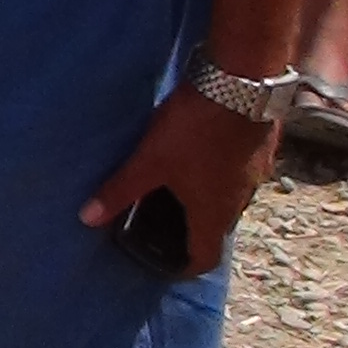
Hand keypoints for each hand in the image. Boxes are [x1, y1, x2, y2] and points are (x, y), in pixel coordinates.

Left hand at [80, 81, 279, 278]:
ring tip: (179, 186)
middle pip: (218, 227)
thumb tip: (86, 218)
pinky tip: (201, 152)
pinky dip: (220, 172)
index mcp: (215, 212)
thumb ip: (120, 190)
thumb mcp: (150, 161)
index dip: (187, 267)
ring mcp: (257, 171)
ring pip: (231, 196)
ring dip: (208, 197)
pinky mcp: (261, 145)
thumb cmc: (194, 128)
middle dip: (193, 229)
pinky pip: (240, 170)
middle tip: (164, 221)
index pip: (206, 258)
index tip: (169, 265)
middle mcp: (242, 199)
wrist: (243, 80)